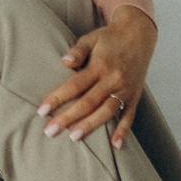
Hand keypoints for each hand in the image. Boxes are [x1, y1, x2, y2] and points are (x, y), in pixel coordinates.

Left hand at [39, 6, 155, 148]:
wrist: (139, 34)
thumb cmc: (109, 38)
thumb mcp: (91, 38)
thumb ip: (77, 51)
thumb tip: (64, 62)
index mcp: (100, 65)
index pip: (75, 85)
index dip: (58, 98)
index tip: (42, 110)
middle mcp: (113, 79)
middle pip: (88, 102)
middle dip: (68, 118)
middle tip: (50, 131)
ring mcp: (125, 90)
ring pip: (107, 112)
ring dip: (90, 126)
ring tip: (73, 138)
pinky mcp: (135, 96)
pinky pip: (129, 116)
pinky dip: (123, 131)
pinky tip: (115, 146)